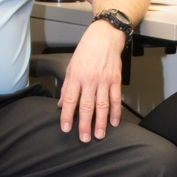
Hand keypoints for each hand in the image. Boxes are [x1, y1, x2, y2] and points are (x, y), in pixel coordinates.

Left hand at [58, 22, 123, 140]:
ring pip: (102, 105)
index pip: (69, 100)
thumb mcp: (71, 67)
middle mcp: (89, 80)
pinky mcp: (115, 80)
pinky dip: (116, 112)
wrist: (104, 37)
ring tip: (99, 135)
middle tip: (84, 138)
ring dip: (101, 122)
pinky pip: (116, 99)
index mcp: (76, 77)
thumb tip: (60, 105)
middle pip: (86, 106)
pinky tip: (114, 122)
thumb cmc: (86, 51)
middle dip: (85, 124)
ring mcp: (104, 80)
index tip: (66, 128)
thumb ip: (67, 87)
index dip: (66, 115)